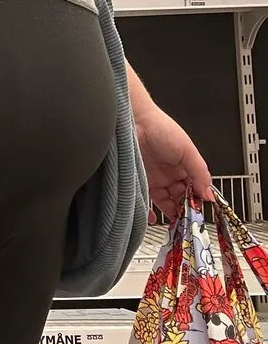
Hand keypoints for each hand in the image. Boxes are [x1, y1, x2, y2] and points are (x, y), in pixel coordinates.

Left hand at [135, 105, 213, 222]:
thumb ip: (200, 172)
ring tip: (174, 223)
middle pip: (181, 199)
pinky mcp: (140, 181)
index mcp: (185, 168)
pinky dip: (148, 212)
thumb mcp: (187, 150)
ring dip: (170, 213)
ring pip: (165, 202)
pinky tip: (153, 218)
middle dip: (185, 211)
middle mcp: (170, 175)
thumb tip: (209, 193)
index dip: (198, 202)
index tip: (199, 213)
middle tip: (186, 221)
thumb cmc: (160, 127)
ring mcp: (155, 179)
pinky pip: (146, 201)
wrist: (134, 120)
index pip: (196, 190)